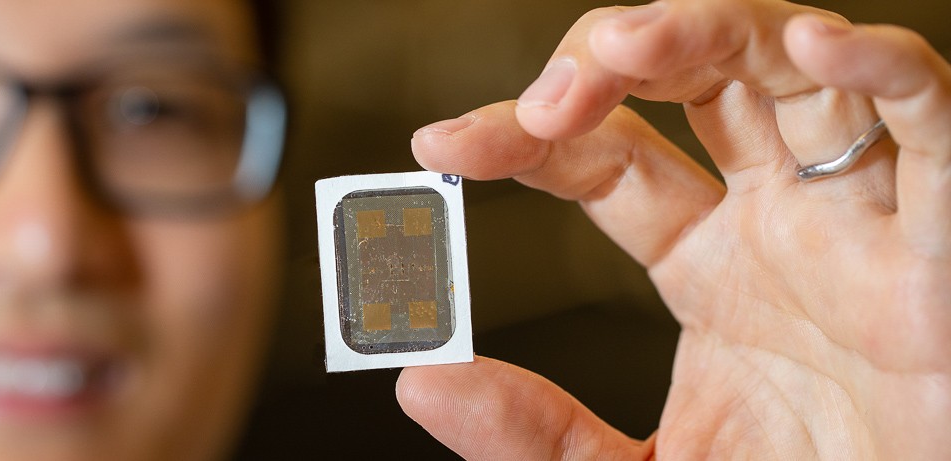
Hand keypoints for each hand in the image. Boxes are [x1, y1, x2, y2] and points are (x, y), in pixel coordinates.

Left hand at [402, 0, 950, 458]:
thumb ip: (537, 438)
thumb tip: (423, 384)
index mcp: (708, 263)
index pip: (601, 160)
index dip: (521, 138)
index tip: (440, 147)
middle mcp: (781, 219)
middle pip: (692, 82)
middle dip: (612, 62)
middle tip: (542, 103)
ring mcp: (863, 219)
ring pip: (795, 71)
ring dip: (712, 31)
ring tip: (625, 48)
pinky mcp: (949, 246)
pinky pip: (933, 128)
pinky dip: (886, 73)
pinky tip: (815, 47)